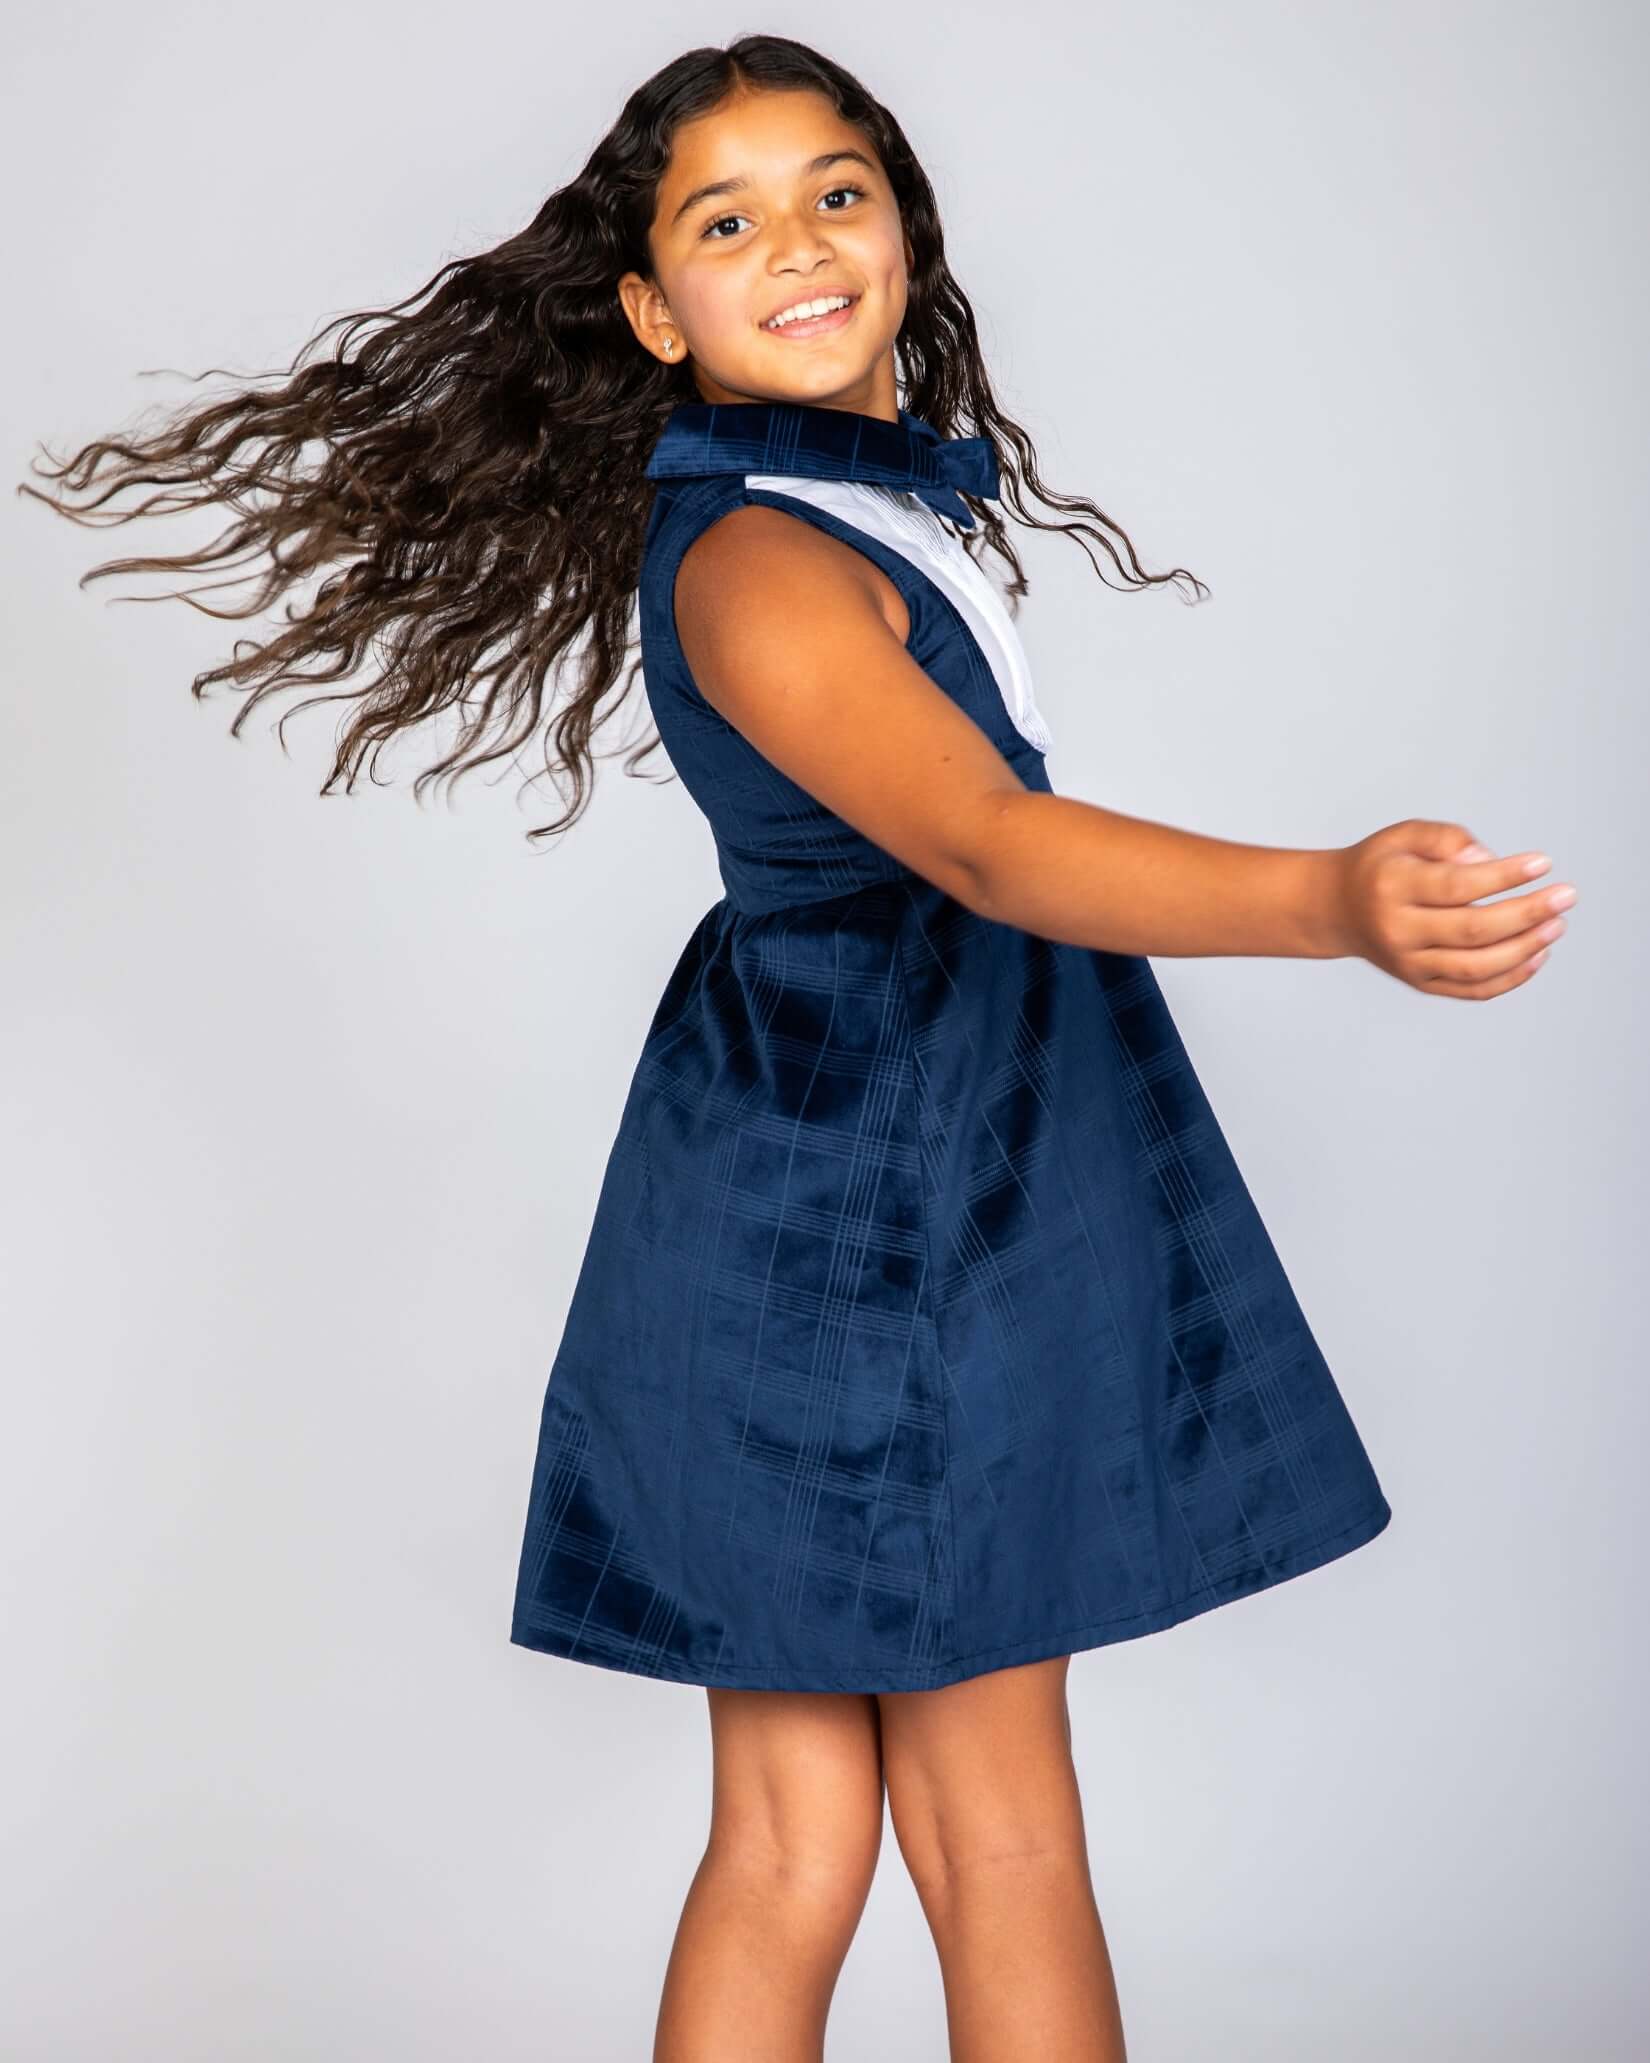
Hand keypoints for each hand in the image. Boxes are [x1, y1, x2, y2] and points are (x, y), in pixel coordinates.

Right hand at [1328, 819, 1574, 998]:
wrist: (1336, 909)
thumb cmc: (1379, 866)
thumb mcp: (1403, 836)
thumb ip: (1447, 839)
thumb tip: (1490, 861)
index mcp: (1392, 887)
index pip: (1456, 885)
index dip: (1504, 876)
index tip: (1542, 863)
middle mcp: (1398, 930)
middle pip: (1472, 929)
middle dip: (1528, 913)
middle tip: (1566, 896)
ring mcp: (1409, 963)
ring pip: (1476, 966)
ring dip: (1525, 948)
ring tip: (1557, 926)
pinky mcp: (1420, 983)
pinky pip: (1471, 989)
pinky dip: (1510, 977)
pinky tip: (1537, 955)